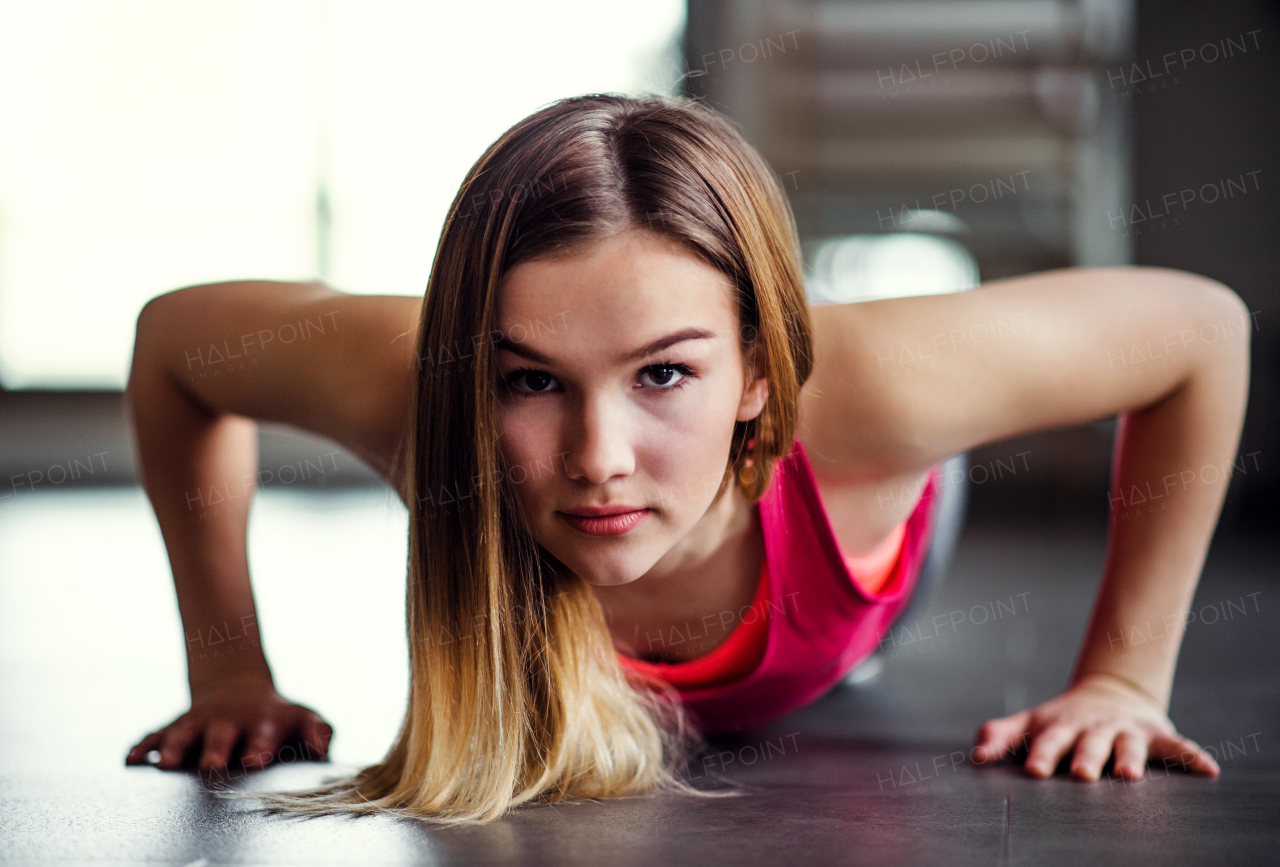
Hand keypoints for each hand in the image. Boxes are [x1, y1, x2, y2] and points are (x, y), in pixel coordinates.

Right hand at [125, 673, 332, 772]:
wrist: (238, 690)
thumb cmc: (278, 717)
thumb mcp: (304, 718)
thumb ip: (319, 732)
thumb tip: (322, 748)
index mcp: (263, 723)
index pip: (263, 735)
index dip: (260, 747)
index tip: (256, 759)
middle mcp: (228, 722)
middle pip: (220, 736)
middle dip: (215, 750)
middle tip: (211, 764)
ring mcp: (199, 723)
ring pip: (183, 734)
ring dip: (173, 747)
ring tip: (164, 764)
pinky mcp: (174, 727)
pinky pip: (153, 735)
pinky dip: (141, 746)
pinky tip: (129, 760)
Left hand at [971, 673, 1219, 780]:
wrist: (1109, 693)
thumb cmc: (1062, 721)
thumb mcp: (1031, 722)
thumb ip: (1001, 735)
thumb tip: (976, 754)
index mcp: (1061, 727)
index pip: (1048, 741)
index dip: (1041, 754)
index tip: (1034, 770)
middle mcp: (1094, 729)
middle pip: (1088, 745)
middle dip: (1085, 758)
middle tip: (1081, 774)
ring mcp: (1126, 732)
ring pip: (1129, 747)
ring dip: (1130, 759)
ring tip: (1131, 776)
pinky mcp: (1156, 735)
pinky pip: (1177, 746)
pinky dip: (1193, 756)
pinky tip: (1208, 770)